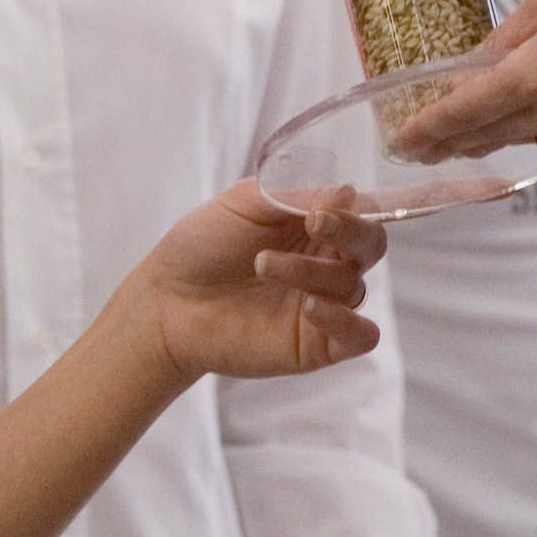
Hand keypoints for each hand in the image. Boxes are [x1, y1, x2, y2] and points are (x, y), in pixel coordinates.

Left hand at [126, 183, 385, 384]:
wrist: (165, 301)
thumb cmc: (201, 246)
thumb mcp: (243, 204)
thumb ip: (293, 196)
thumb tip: (348, 191)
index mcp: (314, 225)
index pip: (360, 213)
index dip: (353, 209)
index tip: (321, 207)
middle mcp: (324, 263)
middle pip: (371, 246)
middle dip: (351, 232)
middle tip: (315, 223)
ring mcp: (323, 305)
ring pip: (353, 286)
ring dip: (312, 271)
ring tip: (263, 265)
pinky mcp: (317, 345)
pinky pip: (361, 336)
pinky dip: (348, 322)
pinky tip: (311, 308)